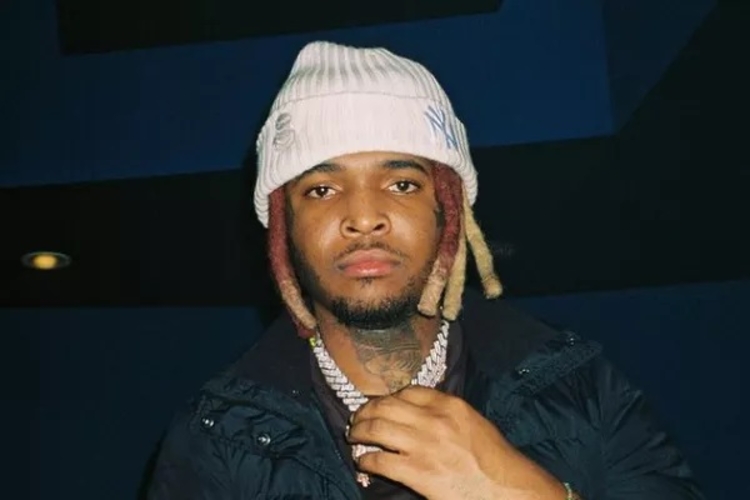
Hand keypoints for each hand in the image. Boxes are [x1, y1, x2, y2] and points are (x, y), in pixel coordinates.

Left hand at [347, 386, 566, 499]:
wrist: (508, 489)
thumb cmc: (494, 459)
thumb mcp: (472, 423)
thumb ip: (446, 414)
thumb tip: (417, 413)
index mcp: (449, 405)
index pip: (407, 392)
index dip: (387, 398)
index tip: (378, 405)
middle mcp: (434, 420)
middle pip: (385, 406)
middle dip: (365, 412)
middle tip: (356, 420)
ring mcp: (424, 445)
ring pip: (376, 429)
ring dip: (359, 432)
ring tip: (354, 438)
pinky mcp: (417, 472)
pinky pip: (379, 460)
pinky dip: (365, 460)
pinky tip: (362, 462)